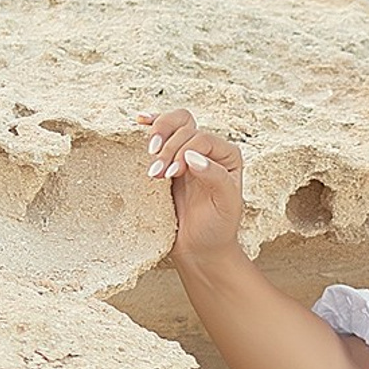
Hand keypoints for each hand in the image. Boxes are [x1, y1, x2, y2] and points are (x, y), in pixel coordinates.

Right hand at [139, 109, 246, 266]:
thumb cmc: (217, 227)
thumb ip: (215, 178)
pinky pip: (162, 133)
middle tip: (156, 173)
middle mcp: (210, 149)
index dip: (183, 152)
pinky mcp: (170, 159)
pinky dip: (152, 124)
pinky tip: (140, 120)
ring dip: (158, 134)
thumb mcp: (225, 205)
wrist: (201, 247)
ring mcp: (188, 152)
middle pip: (186, 128)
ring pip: (174, 123)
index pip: (202, 139)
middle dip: (168, 148)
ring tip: (150, 155)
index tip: (172, 174)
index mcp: (228, 156)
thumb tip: (191, 156)